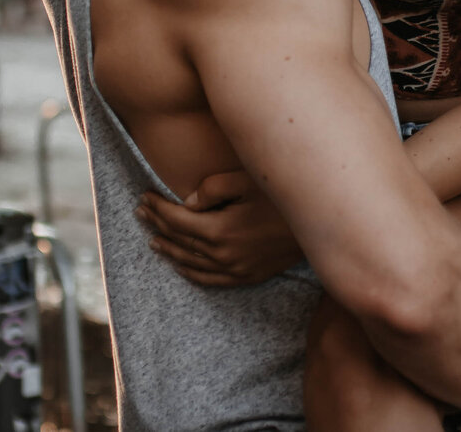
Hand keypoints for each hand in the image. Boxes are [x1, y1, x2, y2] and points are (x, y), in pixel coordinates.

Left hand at [136, 169, 302, 286]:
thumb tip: (187, 203)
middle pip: (179, 241)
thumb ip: (212, 189)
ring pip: (190, 264)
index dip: (157, 208)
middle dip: (157, 225)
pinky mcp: (248, 276)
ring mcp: (236, 270)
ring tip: (152, 238)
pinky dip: (190, 272)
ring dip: (169, 250)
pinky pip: (209, 280)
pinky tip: (181, 265)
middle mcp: (223, 255)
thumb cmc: (283, 195)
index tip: (143, 197)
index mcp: (220, 230)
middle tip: (140, 212)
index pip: (177, 220)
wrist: (320, 224)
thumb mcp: (247, 180)